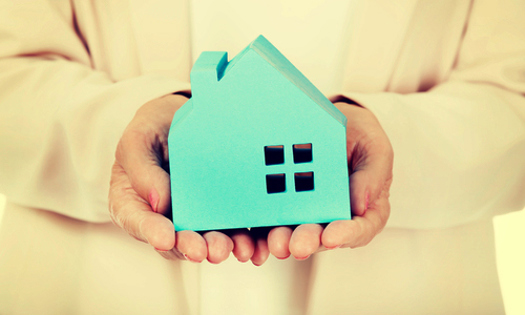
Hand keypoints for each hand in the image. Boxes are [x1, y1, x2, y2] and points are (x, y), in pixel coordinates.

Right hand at [108, 94, 254, 262]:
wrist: (187, 115)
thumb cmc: (155, 127)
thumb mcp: (138, 138)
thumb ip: (141, 168)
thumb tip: (159, 203)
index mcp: (134, 202)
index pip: (138, 222)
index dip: (152, 232)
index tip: (165, 238)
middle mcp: (165, 216)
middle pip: (176, 240)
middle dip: (192, 247)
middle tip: (205, 250)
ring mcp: (195, 216)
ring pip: (207, 240)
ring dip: (222, 247)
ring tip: (236, 248)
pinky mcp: (223, 211)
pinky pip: (235, 228)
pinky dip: (247, 239)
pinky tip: (256, 245)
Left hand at [251, 103, 392, 264]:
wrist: (330, 119)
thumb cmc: (358, 136)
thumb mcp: (375, 148)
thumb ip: (372, 175)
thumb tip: (360, 206)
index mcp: (365, 209)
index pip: (361, 228)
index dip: (346, 235)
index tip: (332, 236)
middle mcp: (336, 216)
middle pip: (324, 236)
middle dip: (309, 241)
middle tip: (298, 245)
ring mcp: (308, 212)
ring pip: (296, 232)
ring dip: (285, 240)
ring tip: (276, 242)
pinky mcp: (283, 204)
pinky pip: (272, 219)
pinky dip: (262, 232)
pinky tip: (255, 239)